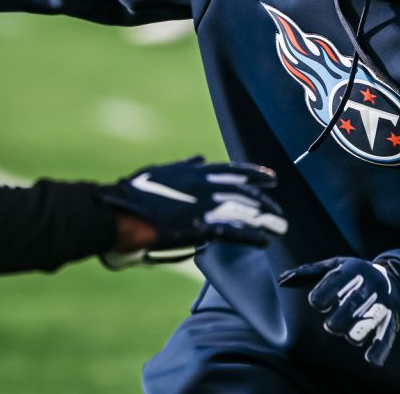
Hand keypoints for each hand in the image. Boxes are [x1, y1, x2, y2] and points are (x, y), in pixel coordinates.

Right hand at [98, 156, 286, 256]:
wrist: (119, 212)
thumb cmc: (134, 192)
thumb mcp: (161, 171)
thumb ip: (184, 167)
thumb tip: (199, 159)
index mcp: (195, 172)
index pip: (233, 170)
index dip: (255, 174)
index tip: (272, 178)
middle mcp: (204, 186)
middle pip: (244, 192)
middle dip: (264, 202)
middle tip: (279, 210)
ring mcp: (203, 207)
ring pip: (244, 211)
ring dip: (265, 220)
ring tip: (280, 227)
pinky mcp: (199, 228)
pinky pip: (232, 232)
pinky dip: (251, 236)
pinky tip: (265, 242)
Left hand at [278, 257, 399, 365]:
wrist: (396, 279)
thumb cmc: (353, 274)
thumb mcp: (334, 265)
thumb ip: (308, 272)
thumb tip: (282, 280)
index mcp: (351, 271)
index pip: (335, 283)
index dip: (322, 296)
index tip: (317, 303)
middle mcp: (368, 286)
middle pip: (352, 305)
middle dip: (338, 320)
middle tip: (331, 326)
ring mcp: (382, 303)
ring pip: (368, 322)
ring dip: (355, 333)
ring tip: (349, 334)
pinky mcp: (391, 319)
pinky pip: (386, 335)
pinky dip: (379, 349)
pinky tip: (370, 360)